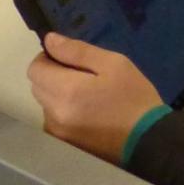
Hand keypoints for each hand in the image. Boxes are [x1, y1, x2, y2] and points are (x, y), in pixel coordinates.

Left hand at [29, 31, 162, 161]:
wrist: (148, 140)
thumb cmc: (134, 97)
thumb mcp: (113, 64)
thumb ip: (77, 51)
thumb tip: (49, 41)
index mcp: (65, 90)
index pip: (35, 69)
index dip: (49, 58)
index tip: (70, 59)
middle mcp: (54, 113)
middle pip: (37, 86)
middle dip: (53, 75)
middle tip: (84, 75)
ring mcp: (58, 132)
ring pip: (45, 104)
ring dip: (58, 95)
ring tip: (89, 96)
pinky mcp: (64, 144)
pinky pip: (54, 121)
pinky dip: (64, 113)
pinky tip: (88, 114)